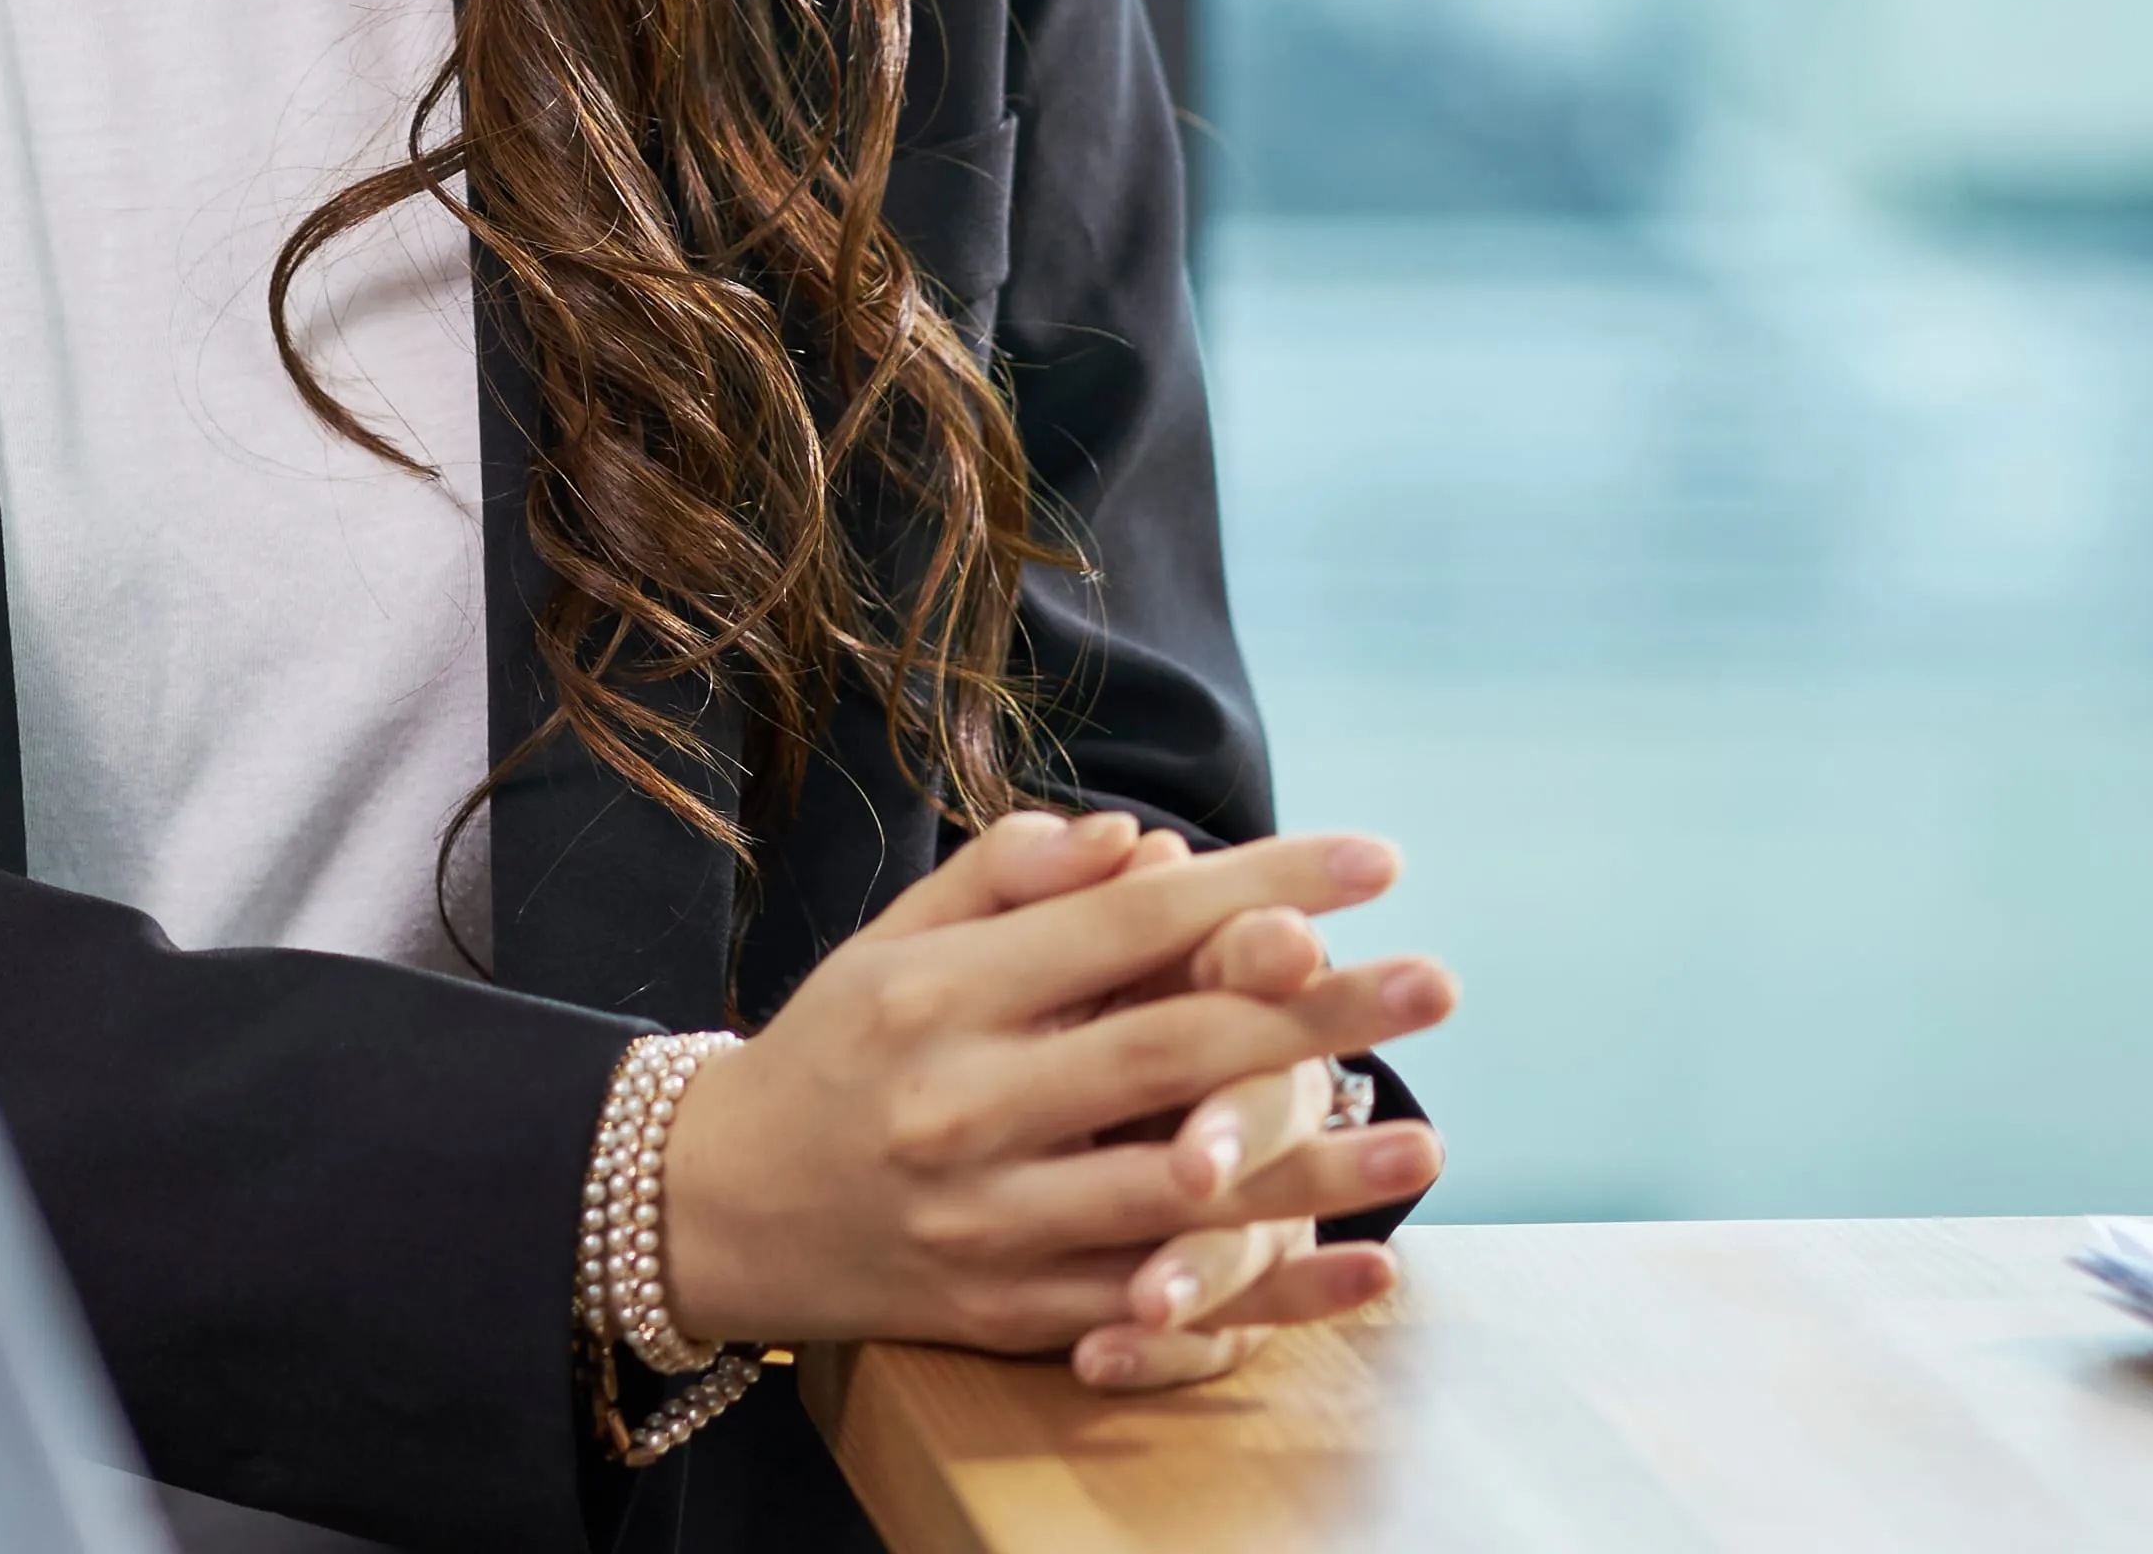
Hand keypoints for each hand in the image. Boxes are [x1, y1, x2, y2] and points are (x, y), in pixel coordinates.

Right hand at [651, 809, 1452, 1372]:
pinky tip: (1358, 1269)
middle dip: (1316, 1012)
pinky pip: (1156, 1305)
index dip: (1255, 888)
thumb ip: (1007, 881)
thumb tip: (1141, 843)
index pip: (1126, 926)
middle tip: (1438, 983)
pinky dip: (1264, 1292)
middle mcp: (966, 1103)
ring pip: (1175, 1191)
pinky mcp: (1006, 1310)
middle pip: (1170, 1050)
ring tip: (1425, 1134)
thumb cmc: (830, 1054)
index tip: (1371, 862)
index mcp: (940, 994)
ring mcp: (988, 1218)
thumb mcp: (891, 943)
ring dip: (1313, 1165)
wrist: (714, 1208)